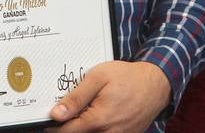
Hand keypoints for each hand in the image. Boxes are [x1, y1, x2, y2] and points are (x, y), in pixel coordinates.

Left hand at [47, 60, 170, 132]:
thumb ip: (76, 97)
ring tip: (88, 110)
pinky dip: (99, 128)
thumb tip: (56, 114)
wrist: (156, 83)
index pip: (67, 132)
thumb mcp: (98, 78)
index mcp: (98, 120)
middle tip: (68, 112)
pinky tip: (100, 115)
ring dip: (85, 126)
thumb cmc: (127, 77)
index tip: (48, 120)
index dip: (54, 127)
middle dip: (70, 125)